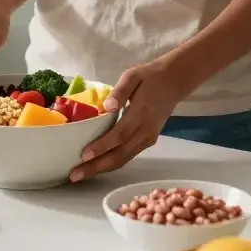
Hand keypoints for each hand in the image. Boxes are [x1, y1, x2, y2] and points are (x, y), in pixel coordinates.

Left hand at [69, 60, 182, 181]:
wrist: (175, 82)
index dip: (102, 146)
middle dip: (97, 167)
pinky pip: (128, 156)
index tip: (83, 155)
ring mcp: (148, 138)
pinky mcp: (148, 141)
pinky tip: (97, 164)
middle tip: (75, 175)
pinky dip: (112, 163)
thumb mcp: (133, 75)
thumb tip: (107, 107)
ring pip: (124, 159)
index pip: (120, 135)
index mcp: (141, 113)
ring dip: (102, 169)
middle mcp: (146, 131)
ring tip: (81, 174)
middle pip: (120, 154)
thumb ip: (120, 91)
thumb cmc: (150, 76)